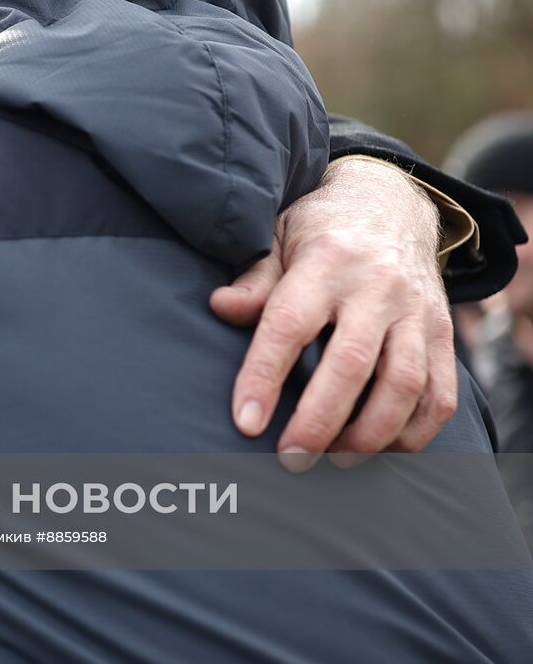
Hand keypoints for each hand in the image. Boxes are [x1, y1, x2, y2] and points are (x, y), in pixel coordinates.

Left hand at [210, 157, 457, 469]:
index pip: (289, 324)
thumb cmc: (319, 230)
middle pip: (351, 364)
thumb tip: (220, 307)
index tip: (246, 422)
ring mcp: (416, 311)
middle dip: (318, 421)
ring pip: (403, 384)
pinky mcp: (443, 332)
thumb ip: (254, 278)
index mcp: (325, 262)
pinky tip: (381, 449)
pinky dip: (414, 432)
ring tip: (334, 460)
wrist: (392, 203)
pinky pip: (441, 393)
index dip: (264, 376)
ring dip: (369, 434)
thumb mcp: (277, 236)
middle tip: (290, 459)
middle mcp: (376, 287)